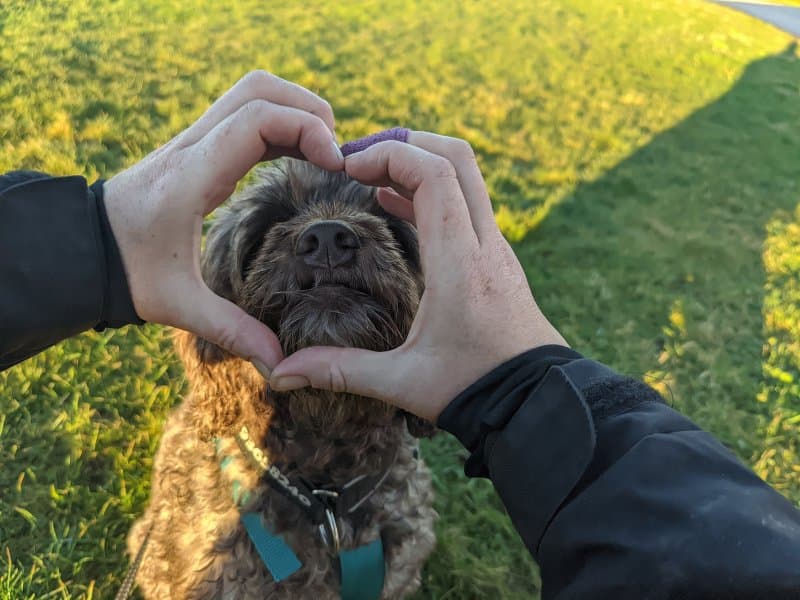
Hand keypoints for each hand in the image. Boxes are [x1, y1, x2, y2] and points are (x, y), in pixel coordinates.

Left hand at [103, 71, 343, 370]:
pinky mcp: (200, 146)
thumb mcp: (179, 306)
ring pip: (253, 92)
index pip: (255, 119)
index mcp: (191, 176)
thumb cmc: (128, 273)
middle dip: (308, 110)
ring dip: (296, 111)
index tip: (335, 165)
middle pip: (259, 89)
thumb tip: (281, 366)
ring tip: (322, 155)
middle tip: (333, 156)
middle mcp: (193, 146)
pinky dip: (281, 125)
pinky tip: (299, 158)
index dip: (306, 130)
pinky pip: (247, 115)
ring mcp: (195, 140)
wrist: (84, 248)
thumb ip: (234, 331)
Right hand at [269, 132, 566, 420]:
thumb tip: (282, 373)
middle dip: (404, 146)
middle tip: (357, 161)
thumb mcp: (402, 383)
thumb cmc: (474, 390)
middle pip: (457, 157)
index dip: (390, 156)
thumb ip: (340, 371)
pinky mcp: (495, 258)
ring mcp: (495, 248)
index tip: (348, 167)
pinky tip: (393, 203)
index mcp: (460, 264)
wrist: (537, 401)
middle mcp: (483, 244)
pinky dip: (430, 191)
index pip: (434, 175)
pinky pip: (465, 204)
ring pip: (465, 176)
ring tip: (367, 177)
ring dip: (418, 165)